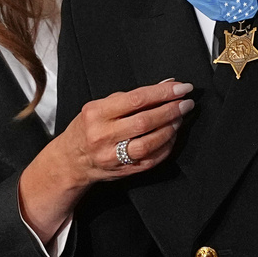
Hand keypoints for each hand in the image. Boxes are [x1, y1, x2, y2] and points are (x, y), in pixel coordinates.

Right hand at [58, 80, 194, 183]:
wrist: (71, 160)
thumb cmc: (87, 128)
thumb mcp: (99, 106)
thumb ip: (131, 97)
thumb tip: (165, 85)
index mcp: (97, 113)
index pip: (136, 99)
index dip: (162, 92)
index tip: (181, 87)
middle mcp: (103, 135)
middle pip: (145, 122)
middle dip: (171, 110)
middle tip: (186, 103)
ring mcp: (113, 156)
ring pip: (150, 143)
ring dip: (170, 129)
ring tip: (179, 118)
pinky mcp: (123, 171)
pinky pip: (151, 159)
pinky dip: (166, 146)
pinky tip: (171, 135)